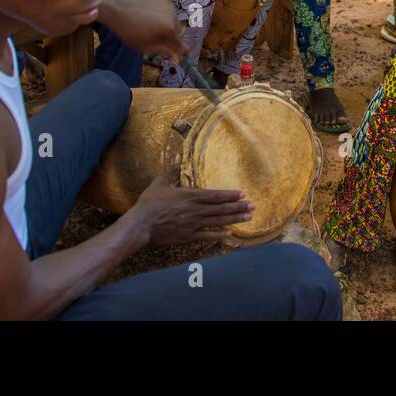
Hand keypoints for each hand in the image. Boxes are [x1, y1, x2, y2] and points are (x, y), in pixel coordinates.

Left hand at [100, 0, 187, 62]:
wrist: (119, 11)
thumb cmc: (130, 32)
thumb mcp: (147, 47)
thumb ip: (165, 51)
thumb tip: (177, 59)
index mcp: (170, 30)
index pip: (182, 45)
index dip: (182, 52)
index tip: (183, 56)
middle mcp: (173, 17)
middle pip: (178, 32)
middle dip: (172, 38)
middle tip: (158, 40)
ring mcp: (169, 6)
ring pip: (174, 21)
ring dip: (168, 26)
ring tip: (152, 27)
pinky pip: (168, 12)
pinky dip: (164, 16)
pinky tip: (151, 17)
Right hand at [125, 176, 254, 246]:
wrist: (141, 225)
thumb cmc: (149, 204)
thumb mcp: (159, 183)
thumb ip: (169, 172)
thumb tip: (175, 159)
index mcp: (190, 196)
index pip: (215, 195)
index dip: (230, 195)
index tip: (242, 194)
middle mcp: (196, 210)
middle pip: (221, 209)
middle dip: (239, 207)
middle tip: (253, 206)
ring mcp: (194, 224)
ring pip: (219, 222)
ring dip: (235, 219)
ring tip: (249, 217)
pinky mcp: (189, 237)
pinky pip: (208, 236)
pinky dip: (220, 236)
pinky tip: (230, 235)